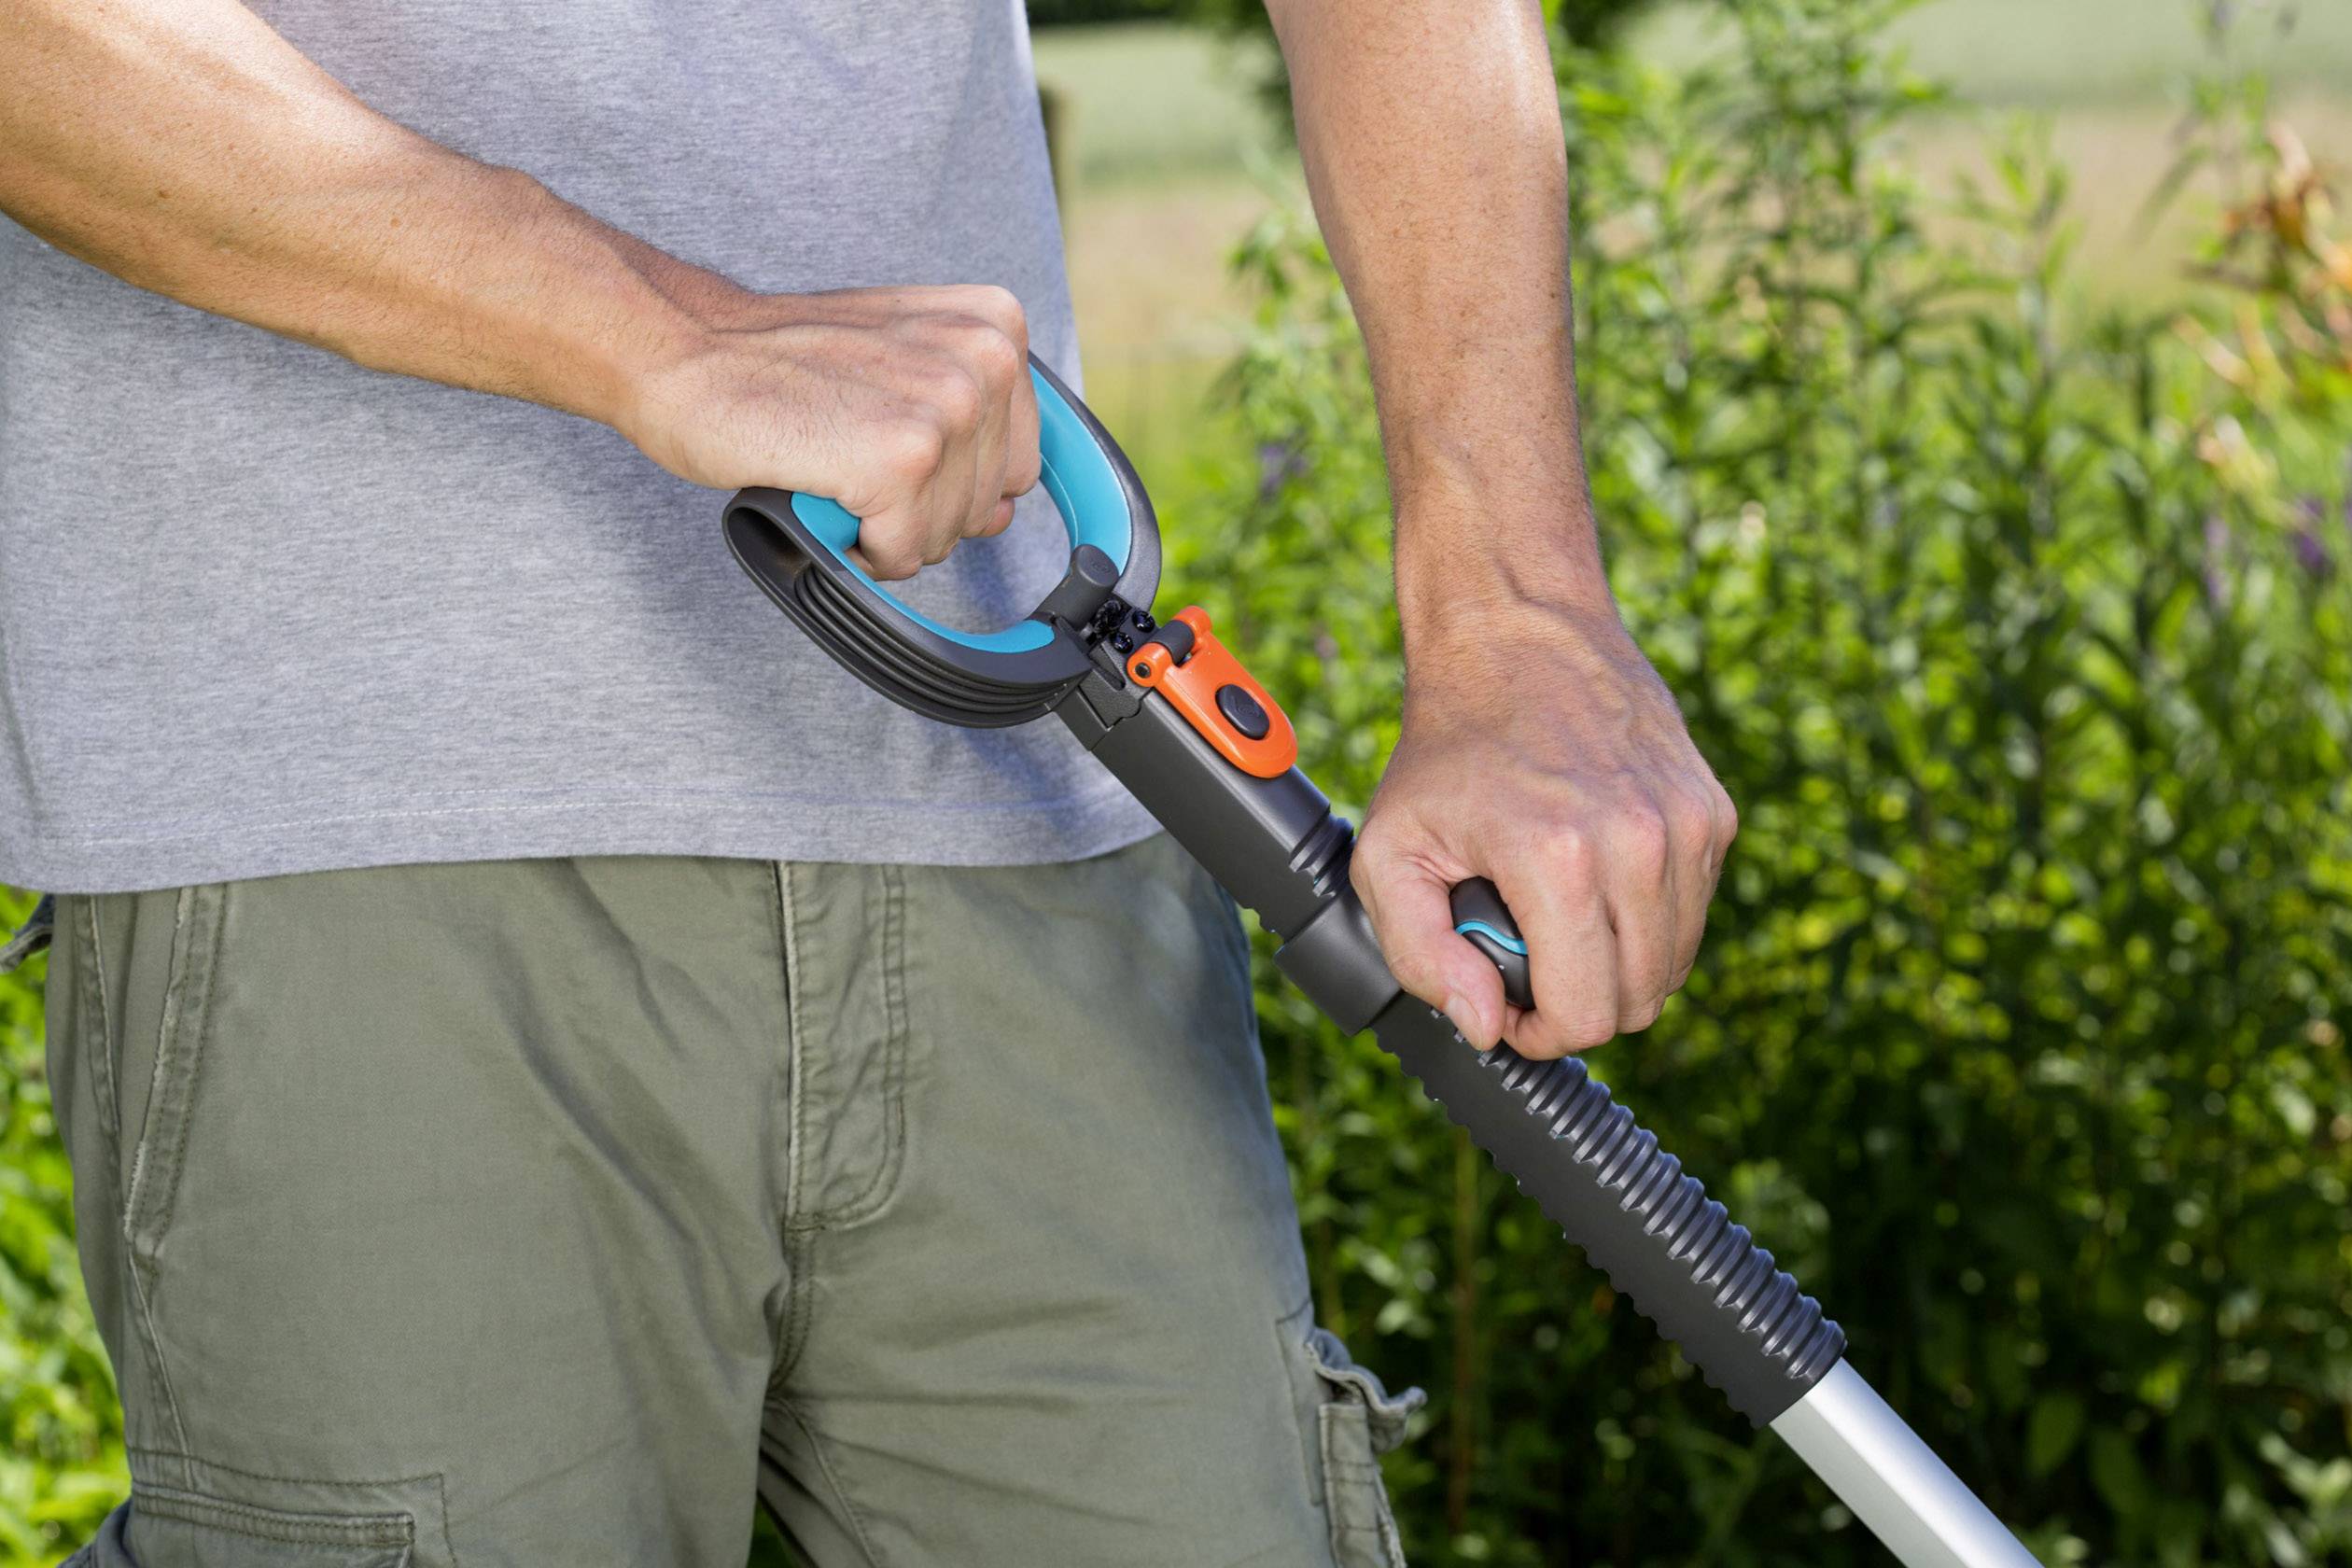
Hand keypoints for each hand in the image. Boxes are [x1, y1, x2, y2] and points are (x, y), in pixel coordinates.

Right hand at [616, 283, 1040, 578]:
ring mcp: (948, 408)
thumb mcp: (900, 363)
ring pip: (946, 535)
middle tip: (848, 455)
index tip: (900, 460)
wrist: (684, 349)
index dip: (955, 481)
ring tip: (832, 466)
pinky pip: (902, 552)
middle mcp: (985, 359)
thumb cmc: (783, 362)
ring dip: (885, 527)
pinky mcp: (902, 459)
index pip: (1020, 462)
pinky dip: (856, 547)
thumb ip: (967, 429)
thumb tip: (1001, 515)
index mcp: (996, 326)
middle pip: (987, 505)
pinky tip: (822, 493)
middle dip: (921, 507)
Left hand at [1352, 595, 1736, 1058]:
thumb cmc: (1446, 748)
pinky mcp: (1713, 811)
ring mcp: (1688, 825)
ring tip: (1559, 923)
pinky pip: (1691, 912)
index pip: (1585, 1014)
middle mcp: (1640, 844)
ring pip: (1674, 965)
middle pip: (1638, 1001)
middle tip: (1529, 966)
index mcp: (1558, 861)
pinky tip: (1596, 877)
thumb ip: (1419, 954)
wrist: (1517, 636)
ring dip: (1618, 965)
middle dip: (1579, 1005)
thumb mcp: (1389, 850)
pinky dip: (1647, 917)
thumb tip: (1484, 1023)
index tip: (1510, 1011)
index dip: (1540, 1035)